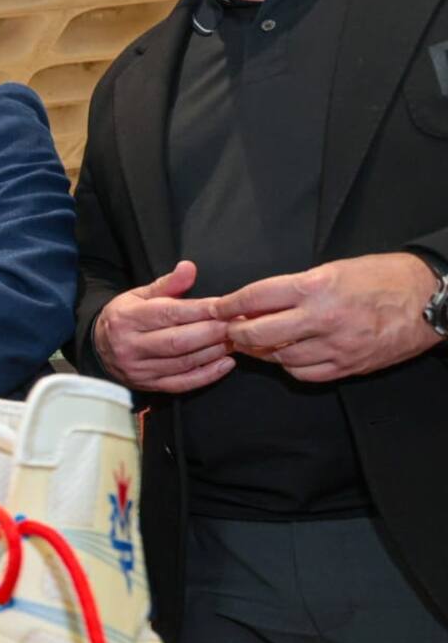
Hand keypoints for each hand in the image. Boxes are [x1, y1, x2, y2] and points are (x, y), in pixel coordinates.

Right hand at [94, 260, 232, 392]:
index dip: (200, 310)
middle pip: (178, 341)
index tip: (224, 305)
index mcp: (127, 318)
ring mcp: (139, 369)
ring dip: (214, 352)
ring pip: (183, 363)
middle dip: (212, 332)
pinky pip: (182, 383)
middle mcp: (130, 346)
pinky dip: (207, 375)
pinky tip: (225, 364)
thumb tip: (189, 267)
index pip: (169, 313)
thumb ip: (167, 284)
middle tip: (237, 324)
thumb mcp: (139, 295)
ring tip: (235, 340)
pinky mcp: (149, 386)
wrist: (98, 348)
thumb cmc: (125, 317)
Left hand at [213, 253, 441, 382]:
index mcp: (316, 286)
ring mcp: (335, 346)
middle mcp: (322, 318)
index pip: (256, 297)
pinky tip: (287, 354)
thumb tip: (257, 303)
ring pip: (278, 357)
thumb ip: (294, 288)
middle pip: (259, 334)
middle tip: (230, 330)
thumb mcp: (333, 269)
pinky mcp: (346, 366)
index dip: (230, 305)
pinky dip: (288, 365)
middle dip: (236, 333)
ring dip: (261, 351)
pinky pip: (303, 373)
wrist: (429, 300)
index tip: (217, 309)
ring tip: (256, 342)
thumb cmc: (381, 277)